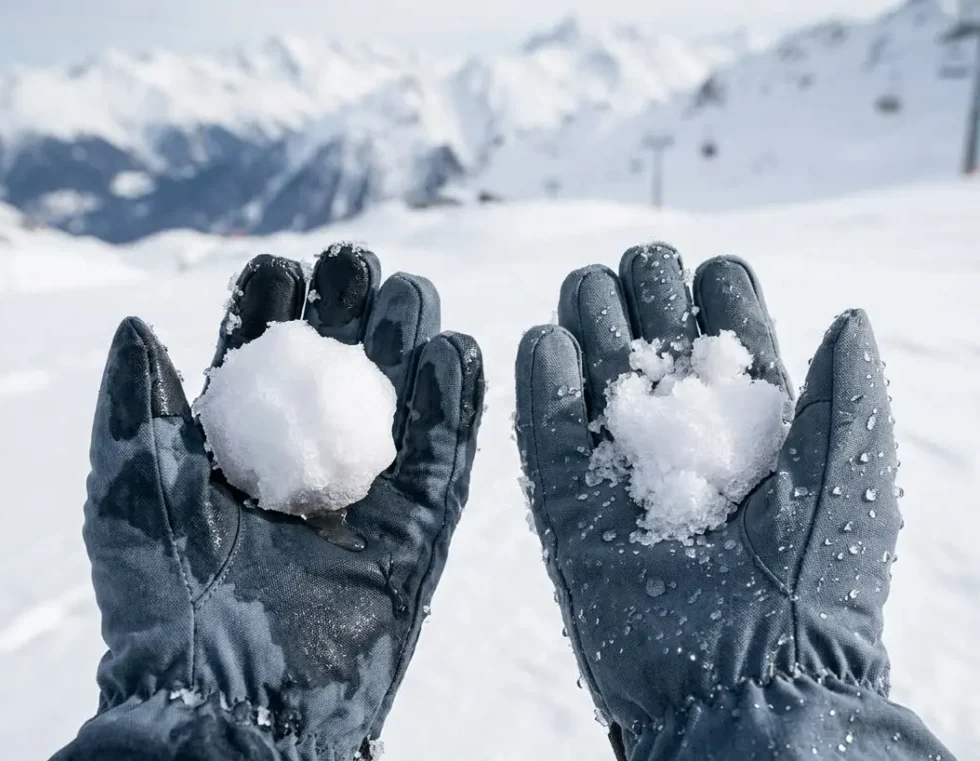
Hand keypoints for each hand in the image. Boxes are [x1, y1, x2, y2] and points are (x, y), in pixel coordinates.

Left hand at [67, 248, 483, 759]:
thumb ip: (138, 407)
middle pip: (340, 375)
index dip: (274, 311)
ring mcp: (366, 502)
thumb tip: (141, 324)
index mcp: (242, 454)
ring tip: (412, 294)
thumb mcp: (137, 489)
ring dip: (408, 346)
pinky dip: (455, 409)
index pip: (265, 365)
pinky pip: (444, 467)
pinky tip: (456, 353)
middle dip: (352, 314)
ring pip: (399, 408)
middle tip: (361, 268)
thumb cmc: (167, 596)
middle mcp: (307, 469)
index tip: (284, 269)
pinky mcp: (413, 539)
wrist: (226, 700)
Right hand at [515, 245, 948, 759]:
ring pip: (592, 370)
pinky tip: (548, 340)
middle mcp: (681, 440)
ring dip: (588, 318)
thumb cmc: (812, 589)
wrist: (743, 686)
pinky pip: (544, 431)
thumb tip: (846, 317)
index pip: (725, 333)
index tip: (711, 279)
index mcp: (751, 427)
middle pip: (650, 338)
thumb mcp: (845, 483)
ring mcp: (619, 470)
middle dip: (643, 293)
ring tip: (590, 294)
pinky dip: (540, 379)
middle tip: (641, 279)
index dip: (716, 292)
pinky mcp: (567, 505)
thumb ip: (847, 396)